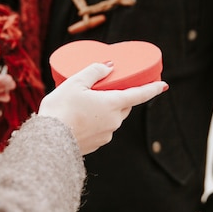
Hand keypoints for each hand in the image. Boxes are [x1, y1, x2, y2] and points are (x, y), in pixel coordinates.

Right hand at [38, 62, 167, 154]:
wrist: (48, 141)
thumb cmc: (60, 109)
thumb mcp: (75, 83)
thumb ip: (94, 71)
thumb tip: (109, 66)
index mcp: (112, 104)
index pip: (139, 94)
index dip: (152, 88)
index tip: (163, 85)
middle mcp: (114, 121)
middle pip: (124, 105)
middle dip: (120, 96)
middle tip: (106, 88)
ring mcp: (106, 135)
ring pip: (112, 118)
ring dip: (105, 109)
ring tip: (84, 104)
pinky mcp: (96, 145)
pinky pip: (102, 129)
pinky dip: (96, 122)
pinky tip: (80, 119)